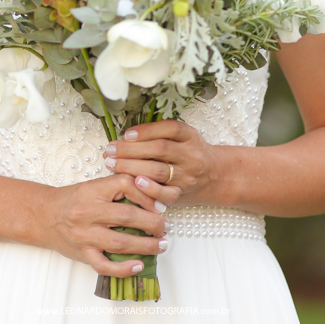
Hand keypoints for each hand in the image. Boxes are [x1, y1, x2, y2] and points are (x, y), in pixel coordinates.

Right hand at [41, 173, 168, 277]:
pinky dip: (123, 268)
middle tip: (165, 227)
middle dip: (152, 223)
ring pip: (120, 243)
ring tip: (161, 245)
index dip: (146, 195)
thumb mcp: (94, 186)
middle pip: (126, 217)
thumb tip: (152, 199)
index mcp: (93, 190)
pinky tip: (139, 265)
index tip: (160, 205)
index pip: (124, 185)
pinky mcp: (82, 254)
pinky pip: (104, 266)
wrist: (44, 215)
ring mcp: (84, 235)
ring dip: (146, 246)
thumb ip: (119, 189)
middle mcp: (88, 212)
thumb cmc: (73, 199)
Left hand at [102, 120, 217, 205]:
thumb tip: (126, 134)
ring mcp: (187, 175)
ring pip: (159, 171)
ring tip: (112, 164)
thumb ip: (161, 133)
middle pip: (160, 149)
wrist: (214, 175)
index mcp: (190, 136)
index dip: (147, 130)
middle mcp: (191, 154)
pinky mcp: (182, 194)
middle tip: (110, 149)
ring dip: (132, 167)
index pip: (170, 129)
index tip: (126, 133)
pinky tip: (135, 184)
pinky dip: (149, 190)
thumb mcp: (183, 137)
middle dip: (131, 149)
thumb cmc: (190, 152)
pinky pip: (166, 195)